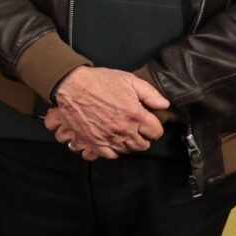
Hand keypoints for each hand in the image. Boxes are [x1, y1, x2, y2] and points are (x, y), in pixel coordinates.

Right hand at [44, 66, 167, 159]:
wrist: (72, 86)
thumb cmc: (98, 81)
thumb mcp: (128, 80)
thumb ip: (150, 93)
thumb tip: (164, 104)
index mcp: (135, 114)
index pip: (155, 131)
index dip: (155, 128)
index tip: (151, 125)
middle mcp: (123, 129)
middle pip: (142, 145)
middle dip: (144, 139)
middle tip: (139, 131)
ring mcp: (108, 138)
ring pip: (127, 150)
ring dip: (128, 144)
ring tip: (125, 135)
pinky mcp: (94, 142)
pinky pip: (109, 155)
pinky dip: (113, 151)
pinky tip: (113, 143)